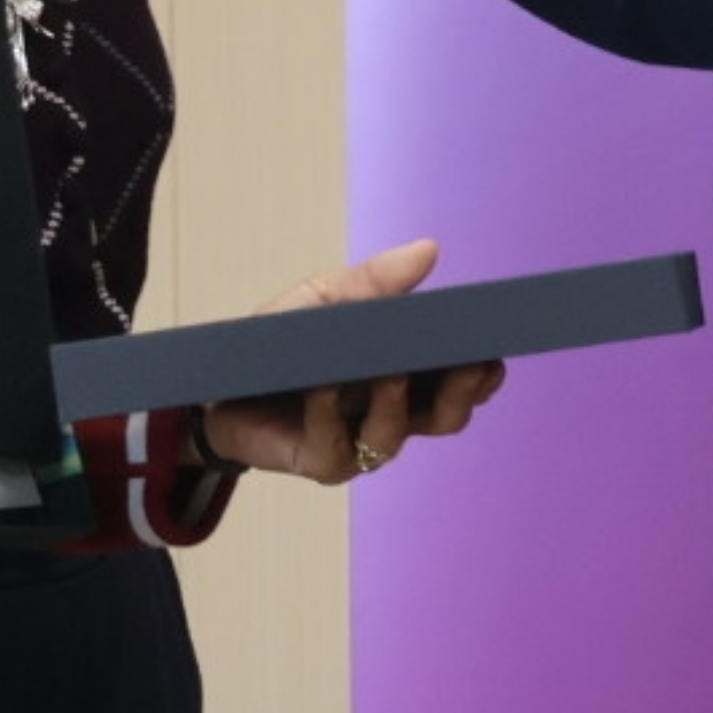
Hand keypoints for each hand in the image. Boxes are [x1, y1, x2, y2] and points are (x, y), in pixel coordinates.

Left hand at [201, 233, 506, 485]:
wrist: (219, 382)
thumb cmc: (283, 339)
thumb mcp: (327, 297)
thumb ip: (375, 280)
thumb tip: (429, 249)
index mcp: (408, 373)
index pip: (463, 382)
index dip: (484, 374)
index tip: (493, 350)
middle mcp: (393, 413)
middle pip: (448, 418)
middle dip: (462, 393)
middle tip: (466, 363)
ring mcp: (359, 444)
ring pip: (396, 435)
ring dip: (396, 402)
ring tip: (390, 370)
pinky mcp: (321, 462)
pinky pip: (336, 446)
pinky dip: (332, 413)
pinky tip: (324, 387)